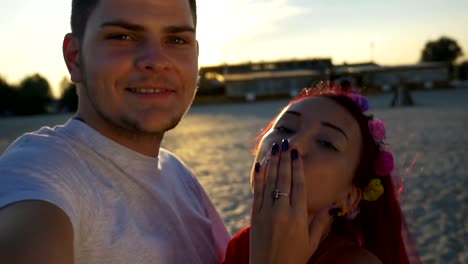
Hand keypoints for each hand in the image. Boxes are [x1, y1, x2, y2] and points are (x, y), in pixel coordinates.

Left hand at [250, 141, 332, 263]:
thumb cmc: (294, 259)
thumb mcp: (312, 243)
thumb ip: (321, 223)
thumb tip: (332, 207)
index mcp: (298, 217)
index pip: (298, 185)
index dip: (297, 167)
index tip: (297, 153)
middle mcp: (282, 211)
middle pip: (284, 179)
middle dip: (284, 159)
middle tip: (285, 143)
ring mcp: (266, 212)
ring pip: (270, 182)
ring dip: (272, 163)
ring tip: (275, 148)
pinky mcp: (255, 216)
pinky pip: (257, 192)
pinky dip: (258, 177)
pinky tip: (260, 165)